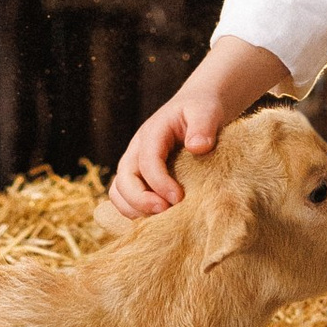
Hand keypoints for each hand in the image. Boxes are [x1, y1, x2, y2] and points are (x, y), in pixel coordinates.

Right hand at [106, 37, 285, 215]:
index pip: (146, 162)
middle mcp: (137, 150)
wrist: (196, 107)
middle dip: (141, 201)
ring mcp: (135, 165)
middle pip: (123, 181)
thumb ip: (203, 125)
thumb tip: (197, 147)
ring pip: (119, 193)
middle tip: (167, 212)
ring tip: (162, 219)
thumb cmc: (201, 109)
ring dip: (135, 210)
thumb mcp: (207, 110)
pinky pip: (127, 199)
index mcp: (152, 133)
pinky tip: (159, 219)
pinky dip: (136, 213)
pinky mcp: (140, 178)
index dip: (159, 183)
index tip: (178, 198)